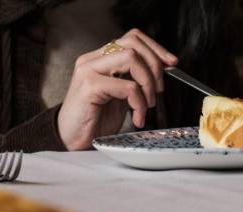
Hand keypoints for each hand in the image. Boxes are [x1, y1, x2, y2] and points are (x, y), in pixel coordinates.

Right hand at [57, 29, 177, 150]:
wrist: (71, 141)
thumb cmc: (93, 122)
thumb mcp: (119, 97)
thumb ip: (133, 80)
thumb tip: (161, 71)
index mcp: (99, 59)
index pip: (132, 38)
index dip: (155, 48)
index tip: (171, 63)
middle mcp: (91, 60)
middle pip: (133, 43)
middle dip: (154, 66)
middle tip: (158, 90)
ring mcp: (88, 71)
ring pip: (131, 58)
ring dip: (147, 83)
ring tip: (146, 105)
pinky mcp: (89, 86)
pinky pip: (128, 86)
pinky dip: (139, 103)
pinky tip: (137, 117)